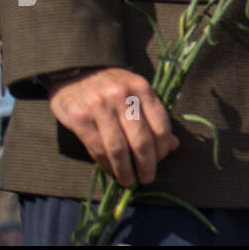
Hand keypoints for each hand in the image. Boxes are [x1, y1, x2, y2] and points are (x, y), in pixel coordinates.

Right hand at [47, 67, 178, 186]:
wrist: (75, 69)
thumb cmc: (110, 84)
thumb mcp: (136, 92)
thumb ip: (153, 116)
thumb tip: (173, 145)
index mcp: (142, 88)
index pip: (160, 126)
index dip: (163, 149)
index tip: (160, 160)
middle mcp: (122, 96)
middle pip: (141, 140)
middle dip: (147, 165)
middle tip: (147, 178)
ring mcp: (100, 107)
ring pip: (119, 148)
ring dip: (126, 170)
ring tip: (129, 181)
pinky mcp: (80, 118)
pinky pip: (97, 148)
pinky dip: (106, 164)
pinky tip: (111, 171)